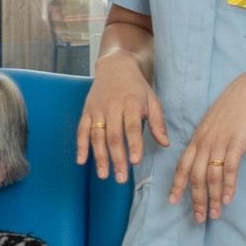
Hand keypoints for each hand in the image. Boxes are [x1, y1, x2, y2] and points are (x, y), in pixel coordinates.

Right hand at [78, 50, 167, 181]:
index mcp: (131, 104)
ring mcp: (97, 110)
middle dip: (117, 158)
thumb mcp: (152, 100)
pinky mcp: (86, 111)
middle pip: (114, 136)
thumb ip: (158, 122)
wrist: (115, 66)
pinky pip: (81, 130)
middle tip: (121, 178)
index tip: (135, 162)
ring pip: (97, 136)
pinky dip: (80, 146)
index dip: (134, 145)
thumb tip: (165, 144)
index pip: (132, 128)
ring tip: (104, 175)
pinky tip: (81, 161)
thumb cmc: (136, 87)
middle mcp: (112, 107)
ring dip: (99, 157)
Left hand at [170, 72, 245, 222]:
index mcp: (196, 140)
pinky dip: (228, 186)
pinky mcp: (236, 144)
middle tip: (199, 218)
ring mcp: (219, 144)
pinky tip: (228, 199)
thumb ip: (205, 142)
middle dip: (196, 199)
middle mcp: (204, 144)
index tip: (172, 201)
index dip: (177, 185)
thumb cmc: (231, 109)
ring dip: (213, 197)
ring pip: (211, 176)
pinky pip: (229, 169)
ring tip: (214, 214)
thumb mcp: (212, 126)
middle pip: (195, 177)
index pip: (182, 166)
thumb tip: (203, 159)